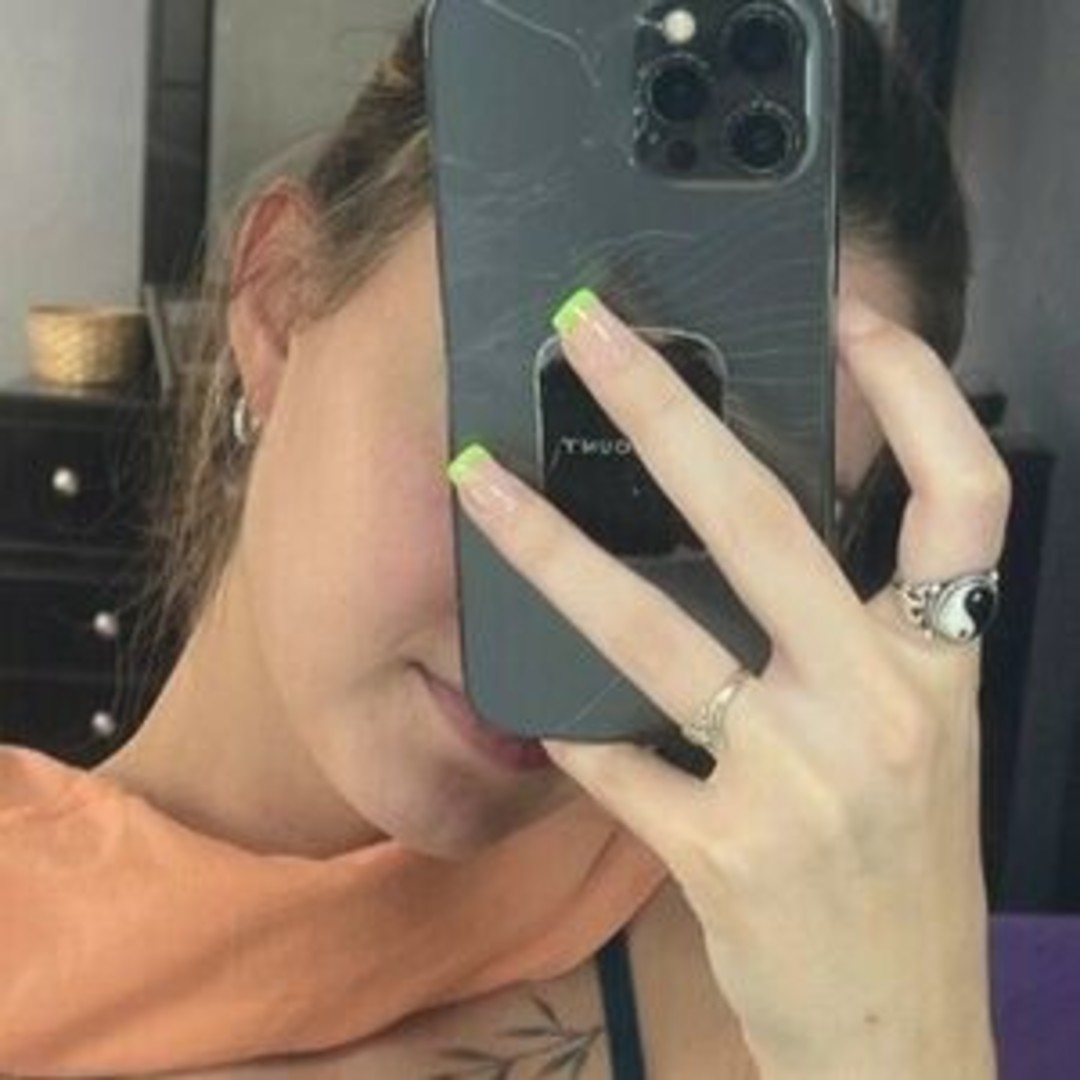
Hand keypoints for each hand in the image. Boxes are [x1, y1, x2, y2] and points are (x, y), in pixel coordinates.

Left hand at [447, 290, 1007, 1078]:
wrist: (899, 1028)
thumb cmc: (900, 870)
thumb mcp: (909, 736)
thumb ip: (849, 640)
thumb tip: (742, 532)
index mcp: (940, 666)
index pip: (964, 500)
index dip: (916, 393)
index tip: (847, 318)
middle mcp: (878, 704)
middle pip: (763, 522)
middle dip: (666, 410)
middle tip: (589, 329)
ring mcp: (798, 779)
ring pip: (654, 630)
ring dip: (552, 547)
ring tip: (480, 482)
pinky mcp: (724, 853)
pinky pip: (617, 761)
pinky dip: (572, 726)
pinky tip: (536, 705)